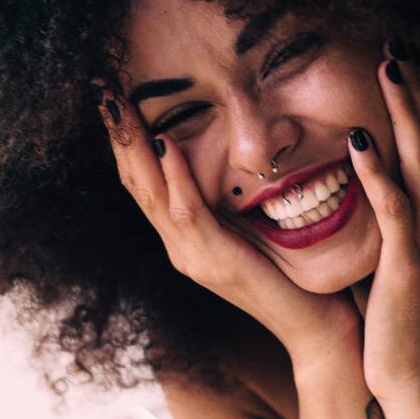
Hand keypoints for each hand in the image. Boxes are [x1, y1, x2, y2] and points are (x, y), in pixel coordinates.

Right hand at [97, 95, 361, 364]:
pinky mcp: (216, 262)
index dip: (125, 140)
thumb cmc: (299, 278)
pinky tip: (167, 143)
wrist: (318, 331)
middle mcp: (180, 248)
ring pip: (150, 194)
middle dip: (117, 134)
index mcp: (187, 239)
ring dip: (134, 146)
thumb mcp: (260, 231)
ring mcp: (193, 258)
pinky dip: (176, 177)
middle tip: (101, 87)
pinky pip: (188, 213)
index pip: (143, 182)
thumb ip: (239, 201)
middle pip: (134, 183)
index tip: (114, 95)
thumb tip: (239, 153)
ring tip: (119, 104)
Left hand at [348, 42, 419, 400]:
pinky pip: (395, 207)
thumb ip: (405, 215)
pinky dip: (378, 170)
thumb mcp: (416, 255)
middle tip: (397, 43)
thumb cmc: (410, 318)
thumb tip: (378, 177)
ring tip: (388, 66)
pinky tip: (359, 138)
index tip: (407, 59)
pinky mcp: (411, 263)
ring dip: (406, 111)